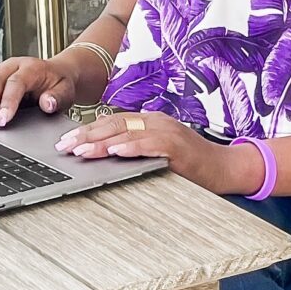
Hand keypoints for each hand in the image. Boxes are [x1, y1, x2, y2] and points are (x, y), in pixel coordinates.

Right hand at [0, 57, 77, 129]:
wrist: (57, 73)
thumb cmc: (60, 85)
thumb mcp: (66, 92)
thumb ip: (58, 98)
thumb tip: (48, 103)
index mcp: (31, 68)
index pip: (16, 83)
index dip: (7, 102)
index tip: (2, 121)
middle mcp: (12, 66)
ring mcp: (0, 69)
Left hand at [55, 111, 265, 196]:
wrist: (226, 168)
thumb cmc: (192, 164)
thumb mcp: (158, 153)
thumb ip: (136, 148)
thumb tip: (105, 152)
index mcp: (150, 121)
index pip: (112, 121)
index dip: (87, 130)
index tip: (66, 141)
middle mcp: (156, 121)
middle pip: (114, 123)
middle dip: (86, 135)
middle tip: (65, 146)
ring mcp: (167, 131)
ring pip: (128, 132)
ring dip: (101, 142)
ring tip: (81, 151)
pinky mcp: (178, 146)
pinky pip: (150, 144)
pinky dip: (131, 148)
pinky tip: (115, 153)